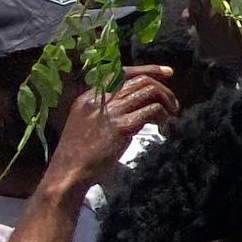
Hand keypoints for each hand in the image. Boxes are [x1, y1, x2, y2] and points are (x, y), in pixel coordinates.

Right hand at [43, 67, 179, 194]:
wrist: (68, 172)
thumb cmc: (77, 154)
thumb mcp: (84, 124)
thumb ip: (104, 111)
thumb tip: (134, 106)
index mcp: (88, 97)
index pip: (121, 72)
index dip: (147, 69)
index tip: (166, 72)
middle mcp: (99, 100)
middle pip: (139, 80)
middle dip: (162, 87)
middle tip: (173, 102)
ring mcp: (111, 112)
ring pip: (148, 91)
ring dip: (166, 100)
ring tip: (172, 113)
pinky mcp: (122, 127)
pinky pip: (151, 110)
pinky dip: (163, 114)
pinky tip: (164, 124)